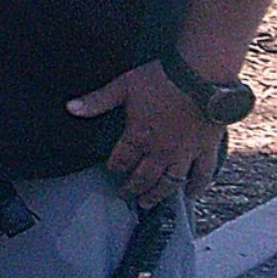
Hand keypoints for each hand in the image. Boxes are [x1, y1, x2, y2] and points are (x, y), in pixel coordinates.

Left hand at [66, 60, 226, 208]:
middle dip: (132, 188)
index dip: (114, 167)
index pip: (121, 159)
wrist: (200, 76)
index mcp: (138, 136)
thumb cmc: (161, 78)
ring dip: (158, 194)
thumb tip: (70, 108)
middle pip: (144, 177)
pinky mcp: (206, 149)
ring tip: (149, 202)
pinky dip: (197, 186)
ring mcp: (185, 153)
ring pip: (170, 182)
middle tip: (127, 196)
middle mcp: (160, 150)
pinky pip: (203, 174)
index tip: (111, 172)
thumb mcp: (123, 86)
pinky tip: (191, 194)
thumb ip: (98, 100)